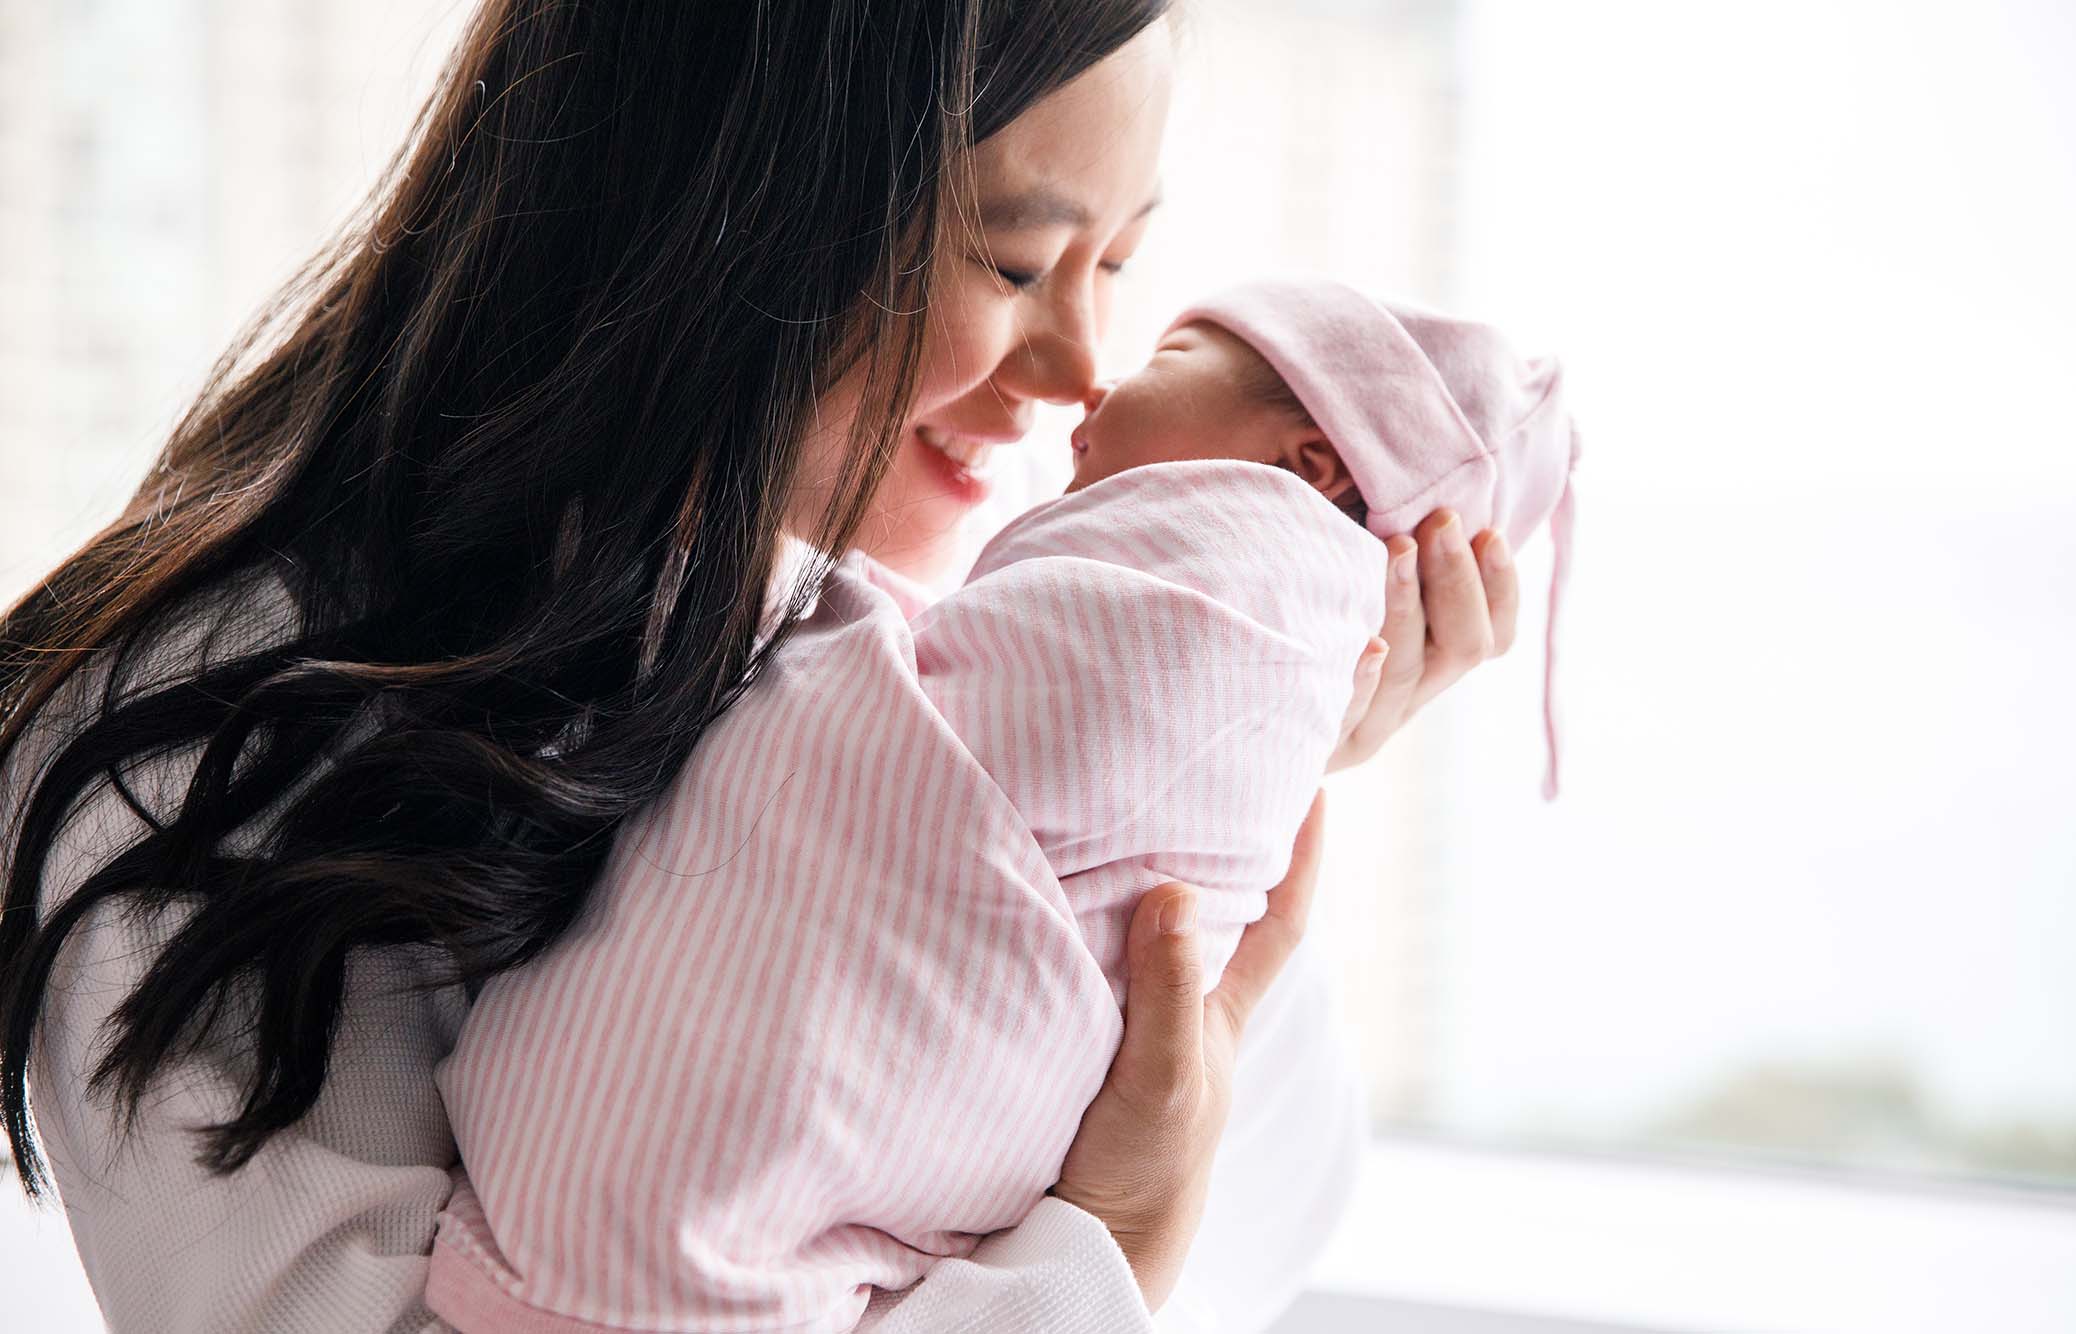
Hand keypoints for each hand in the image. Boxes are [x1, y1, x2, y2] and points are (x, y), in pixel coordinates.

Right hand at [1047, 792, 1327, 1311]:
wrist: (1085, 1242)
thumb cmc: (1145, 1167)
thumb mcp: (1166, 1072)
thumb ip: (1169, 985)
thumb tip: (1177, 887)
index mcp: (1220, 1011)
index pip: (1280, 921)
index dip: (1302, 857)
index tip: (1315, 790)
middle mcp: (1183, 1008)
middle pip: (1214, 912)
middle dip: (1217, 846)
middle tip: (1206, 771)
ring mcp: (1133, 1023)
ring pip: (1148, 933)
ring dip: (1142, 875)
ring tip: (1128, 806)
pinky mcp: (1079, 1036)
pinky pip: (1089, 959)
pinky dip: (1080, 919)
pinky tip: (1052, 888)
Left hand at [1328, 508, 1519, 771]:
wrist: (1243, 695)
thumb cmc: (1304, 610)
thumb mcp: (1356, 580)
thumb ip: (1399, 551)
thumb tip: (1429, 499)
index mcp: (1433, 661)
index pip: (1492, 634)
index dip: (1501, 588)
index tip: (1490, 533)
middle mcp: (1411, 695)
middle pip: (1463, 648)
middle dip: (1457, 579)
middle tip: (1442, 521)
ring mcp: (1370, 724)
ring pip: (1406, 671)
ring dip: (1407, 606)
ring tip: (1400, 549)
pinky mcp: (1324, 746)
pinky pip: (1349, 716)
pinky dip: (1361, 682)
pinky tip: (1367, 645)